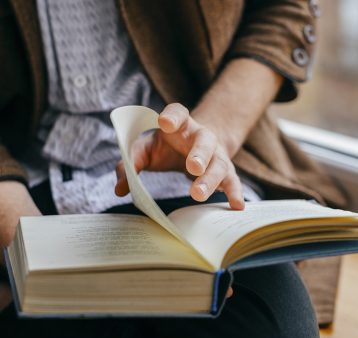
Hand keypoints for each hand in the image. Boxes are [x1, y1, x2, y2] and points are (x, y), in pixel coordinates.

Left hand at [114, 103, 244, 209]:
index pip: (178, 113)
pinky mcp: (225, 172)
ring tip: (198, 194)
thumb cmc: (166, 148)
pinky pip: (232, 182)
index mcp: (180, 125)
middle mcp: (201, 137)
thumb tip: (120, 188)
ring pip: (218, 164)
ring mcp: (216, 155)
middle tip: (192, 167)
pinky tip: (237, 206)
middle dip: (199, 153)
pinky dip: (235, 193)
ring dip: (210, 179)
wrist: (195, 149)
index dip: (172, 116)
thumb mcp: (145, 150)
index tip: (165, 122)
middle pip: (204, 141)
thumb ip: (130, 164)